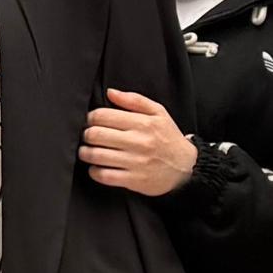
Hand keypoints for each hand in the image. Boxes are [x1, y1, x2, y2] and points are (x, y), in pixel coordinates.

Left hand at [78, 87, 196, 196]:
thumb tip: (110, 92)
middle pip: (95, 135)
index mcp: (142, 123)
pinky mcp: (134, 180)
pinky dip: (94, 171)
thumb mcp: (158, 113)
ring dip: (85, 153)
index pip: (102, 116)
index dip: (90, 118)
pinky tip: (96, 167)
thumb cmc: (168, 138)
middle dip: (86, 135)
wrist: (187, 167)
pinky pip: (104, 175)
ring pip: (96, 155)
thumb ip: (134, 100)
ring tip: (87, 151)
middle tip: (88, 137)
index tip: (91, 121)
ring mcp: (136, 162)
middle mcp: (138, 142)